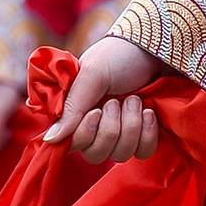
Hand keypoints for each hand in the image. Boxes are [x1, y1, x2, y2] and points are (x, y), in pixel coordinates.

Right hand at [53, 36, 165, 164]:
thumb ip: (71, 107)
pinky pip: (142, 153)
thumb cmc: (119, 56)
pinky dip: (147, 134)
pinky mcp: (142, 137)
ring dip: (130, 126)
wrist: (156, 50)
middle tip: (118, 101)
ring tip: (135, 100)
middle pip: (95, 154)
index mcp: (76, 111)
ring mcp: (119, 133)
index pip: (70, 143)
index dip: (85, 134)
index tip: (96, 112)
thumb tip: (49, 139)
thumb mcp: (92, 74)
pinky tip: (149, 112)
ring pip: (120, 155)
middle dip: (110, 129)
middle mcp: (95, 126)